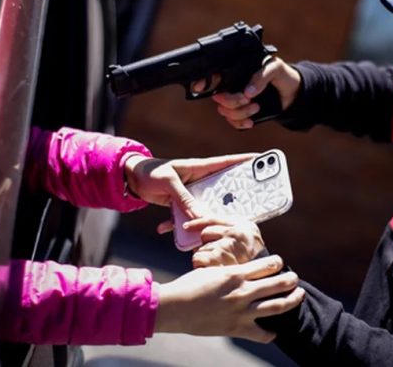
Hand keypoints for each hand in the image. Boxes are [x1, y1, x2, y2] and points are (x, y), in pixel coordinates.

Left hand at [123, 153, 255, 223]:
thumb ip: (185, 199)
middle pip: (223, 190)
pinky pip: (187, 217)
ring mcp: (191, 194)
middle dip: (234, 199)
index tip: (262, 160)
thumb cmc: (150, 172)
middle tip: (250, 207)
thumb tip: (200, 216)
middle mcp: (199, 181)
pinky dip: (181, 226)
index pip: (227, 163)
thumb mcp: (168, 183)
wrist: (130, 179)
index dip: (245, 161)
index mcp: (200, 168)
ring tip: (209, 230)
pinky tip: (171, 232)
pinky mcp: (181, 204)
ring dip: (206, 219)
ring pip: (206, 208)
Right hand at [154, 255, 304, 342]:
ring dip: (291, 300)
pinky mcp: (236, 328)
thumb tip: (241, 270)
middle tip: (295, 278)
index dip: (276, 263)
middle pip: (277, 284)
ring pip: (276, 306)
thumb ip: (230, 271)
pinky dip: (270, 333)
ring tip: (299, 295)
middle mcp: (242, 292)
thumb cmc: (189, 285)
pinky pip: (261, 334)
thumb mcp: (212, 270)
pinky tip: (274, 331)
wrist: (174, 307)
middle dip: (290, 280)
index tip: (279, 262)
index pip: (266, 265)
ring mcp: (241, 312)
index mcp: (235, 274)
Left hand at [185, 217, 264, 267]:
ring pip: (201, 248)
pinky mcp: (218, 262)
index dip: (197, 222)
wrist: (267, 279)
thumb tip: (205, 222)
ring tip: (218, 265)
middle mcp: (236, 234)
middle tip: (217, 255)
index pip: (214, 218)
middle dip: (207, 244)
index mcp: (243, 225)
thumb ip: (230, 228)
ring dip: (205, 257)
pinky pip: (198, 259)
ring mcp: (227, 247)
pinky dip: (201, 266)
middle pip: (205, 233)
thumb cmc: (255, 260)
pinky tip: (212, 270)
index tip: (187, 226)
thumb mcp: (249, 237)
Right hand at [197, 57, 300, 129]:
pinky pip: (233, 123)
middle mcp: (233, 87)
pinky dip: (240, 124)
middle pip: (218, 98)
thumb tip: (248, 92)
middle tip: (248, 98)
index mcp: (236, 72)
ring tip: (256, 107)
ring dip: (239, 113)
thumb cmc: (282, 75)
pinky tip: (251, 121)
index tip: (202, 87)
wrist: (293, 93)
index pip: (214, 75)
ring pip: (225, 112)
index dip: (204, 81)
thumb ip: (262, 76)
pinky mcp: (243, 114)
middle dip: (231, 101)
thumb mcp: (275, 68)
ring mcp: (237, 102)